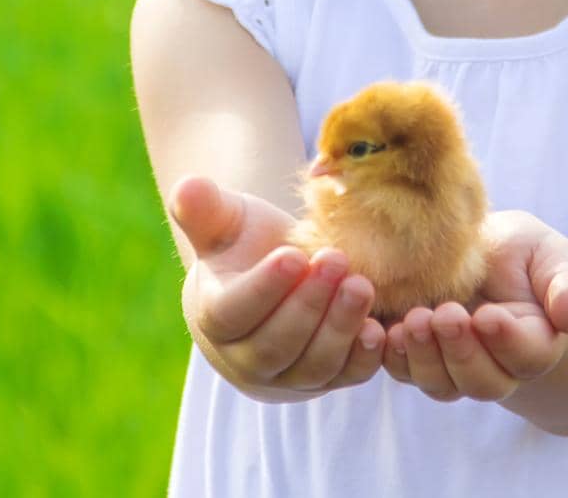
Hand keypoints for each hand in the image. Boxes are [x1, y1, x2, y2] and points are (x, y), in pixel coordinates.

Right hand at [168, 174, 386, 396]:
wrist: (276, 276)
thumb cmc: (246, 244)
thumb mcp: (226, 221)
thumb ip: (204, 208)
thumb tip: (188, 187)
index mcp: (215, 317)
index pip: (233, 312)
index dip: (263, 288)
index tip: (294, 255)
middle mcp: (246, 359)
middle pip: (275, 345)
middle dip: (308, 305)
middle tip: (337, 261)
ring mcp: (287, 376)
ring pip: (312, 366)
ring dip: (339, 328)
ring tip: (362, 286)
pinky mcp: (326, 380)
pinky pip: (345, 377)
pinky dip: (363, 359)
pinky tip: (380, 329)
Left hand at [381, 209, 567, 402]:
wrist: (482, 252)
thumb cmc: (523, 253)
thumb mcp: (551, 255)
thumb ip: (567, 285)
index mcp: (536, 342)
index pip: (527, 355)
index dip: (507, 341)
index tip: (487, 315)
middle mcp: (497, 366)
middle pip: (483, 382)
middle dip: (461, 352)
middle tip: (444, 315)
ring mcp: (455, 366)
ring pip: (441, 385)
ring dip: (424, 358)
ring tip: (412, 321)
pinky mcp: (418, 356)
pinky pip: (405, 371)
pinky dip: (392, 357)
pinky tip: (382, 331)